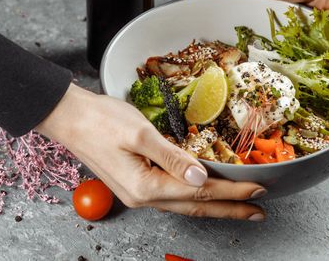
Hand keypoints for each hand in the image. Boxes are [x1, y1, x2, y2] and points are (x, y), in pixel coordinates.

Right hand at [36, 83, 266, 220]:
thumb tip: (202, 178)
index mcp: (146, 186)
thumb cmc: (101, 120)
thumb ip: (173, 157)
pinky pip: (174, 197)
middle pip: (196, 207)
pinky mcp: (136, 184)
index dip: (233, 191)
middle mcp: (143, 197)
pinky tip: (206, 194)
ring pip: (186, 205)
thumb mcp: (140, 134)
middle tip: (259, 210)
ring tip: (240, 207)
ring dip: (216, 206)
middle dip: (231, 209)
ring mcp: (139, 193)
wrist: (70, 118)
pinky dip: (196, 198)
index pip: (201, 192)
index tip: (259, 189)